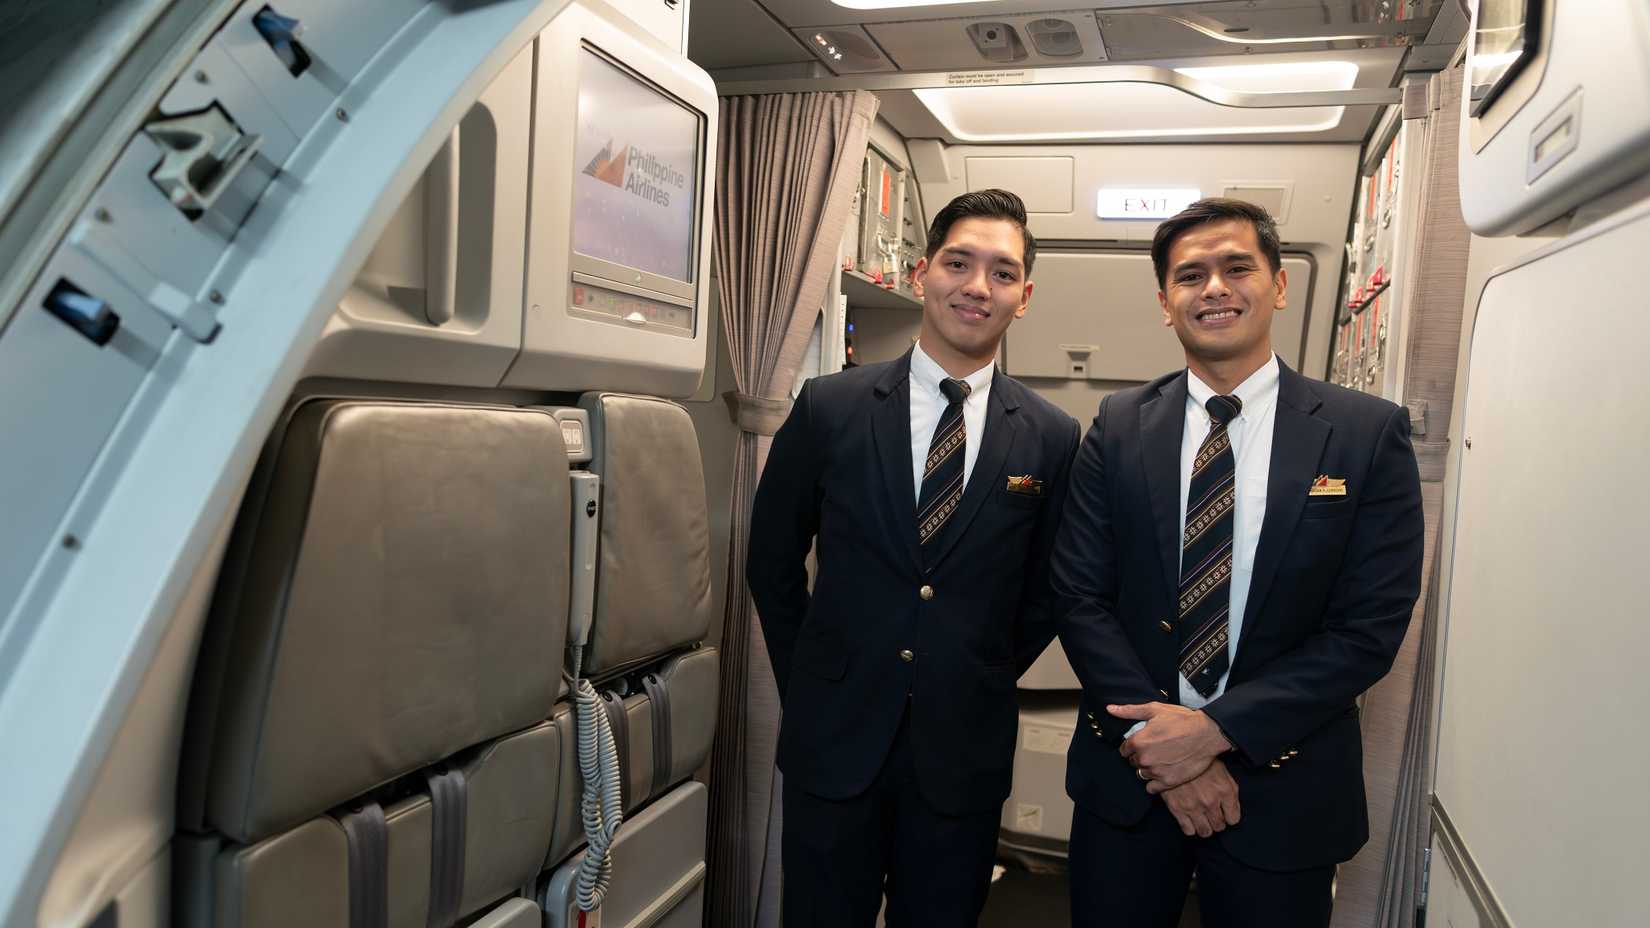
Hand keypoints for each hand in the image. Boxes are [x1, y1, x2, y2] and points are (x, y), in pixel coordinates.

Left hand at [1112, 702, 1232, 789]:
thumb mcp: (1154, 710)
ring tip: (1161, 760)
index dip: (1133, 746)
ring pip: (1141, 774)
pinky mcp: (1168, 782)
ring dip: (1148, 769)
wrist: (1207, 734)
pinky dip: (1155, 783)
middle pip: (1133, 762)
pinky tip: (1163, 773)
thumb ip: (1129, 711)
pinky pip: (1151, 788)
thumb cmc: (1182, 720)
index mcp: (1138, 741)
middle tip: (1155, 750)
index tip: (1144, 743)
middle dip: (1141, 757)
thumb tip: (1110, 709)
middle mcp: (1144, 759)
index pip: (1124, 750)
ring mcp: (1156, 772)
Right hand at [1159, 759, 1240, 837]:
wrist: (1172, 752)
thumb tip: (1233, 807)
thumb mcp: (1221, 770)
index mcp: (1224, 790)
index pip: (1233, 819)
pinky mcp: (1177, 808)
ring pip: (1205, 832)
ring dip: (1205, 827)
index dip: (1229, 816)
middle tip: (1212, 815)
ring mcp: (1193, 806)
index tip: (1225, 813)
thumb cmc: (1199, 759)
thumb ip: (1230, 790)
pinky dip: (1190, 827)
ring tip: (1202, 819)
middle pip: (1219, 826)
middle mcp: (1210, 801)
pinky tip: (1190, 819)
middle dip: (1217, 822)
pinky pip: (1188, 830)